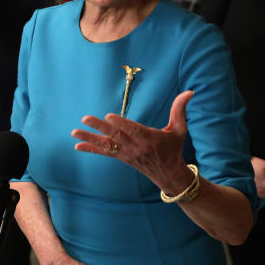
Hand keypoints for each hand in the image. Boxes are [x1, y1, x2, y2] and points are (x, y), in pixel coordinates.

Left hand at [72, 90, 195, 195]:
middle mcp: (135, 147)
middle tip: (85, 119)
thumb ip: (180, 110)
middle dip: (99, 127)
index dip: (121, 123)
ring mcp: (126, 153)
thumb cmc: (174, 147)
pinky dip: (91, 149)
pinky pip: (104, 153)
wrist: (168, 173)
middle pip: (115, 136)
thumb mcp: (180, 129)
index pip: (132, 130)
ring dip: (89, 138)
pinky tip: (77, 146)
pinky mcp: (121, 157)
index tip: (109, 116)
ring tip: (74, 133)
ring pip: (106, 145)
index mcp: (148, 138)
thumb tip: (190, 91)